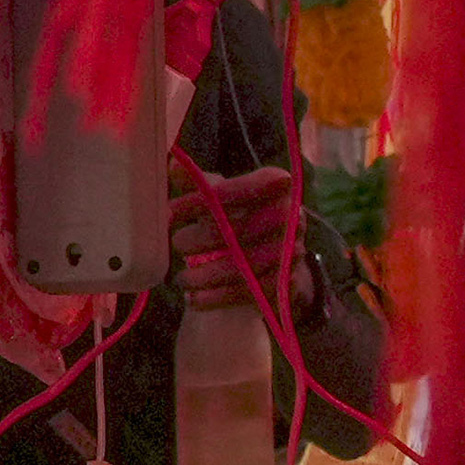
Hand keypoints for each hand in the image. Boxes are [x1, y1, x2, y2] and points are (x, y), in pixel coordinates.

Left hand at [170, 163, 305, 306]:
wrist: (268, 256)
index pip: (239, 189)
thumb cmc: (235, 216)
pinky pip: (253, 291)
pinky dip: (219, 297)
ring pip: (248, 264)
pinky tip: (194, 299)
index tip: (170, 212)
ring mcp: (294, 250)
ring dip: (208, 275)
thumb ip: (197, 182)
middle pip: (245, 228)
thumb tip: (173, 164)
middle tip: (176, 244)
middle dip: (203, 238)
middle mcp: (293, 215)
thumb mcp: (217, 195)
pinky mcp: (289, 281)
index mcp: (276, 184)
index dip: (202, 200)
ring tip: (181, 279)